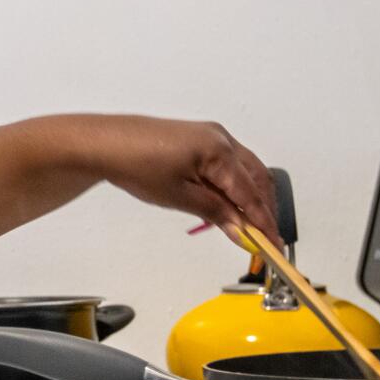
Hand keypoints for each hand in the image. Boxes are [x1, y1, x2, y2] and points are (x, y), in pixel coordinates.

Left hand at [97, 115, 280, 248]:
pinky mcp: (200, 138)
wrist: (107, 144)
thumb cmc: (137, 164)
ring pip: (246, 170)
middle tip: (263, 238)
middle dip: (263, 209)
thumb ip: (216, 213)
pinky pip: (230, 163)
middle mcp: (221, 138)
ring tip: (246, 225)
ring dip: (250, 197)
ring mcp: (211, 135)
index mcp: (219, 151)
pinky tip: (228, 204)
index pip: (252, 194)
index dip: (264, 222)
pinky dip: (235, 185)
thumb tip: (241, 230)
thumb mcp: (180, 197)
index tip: (272, 244)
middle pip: (257, 179)